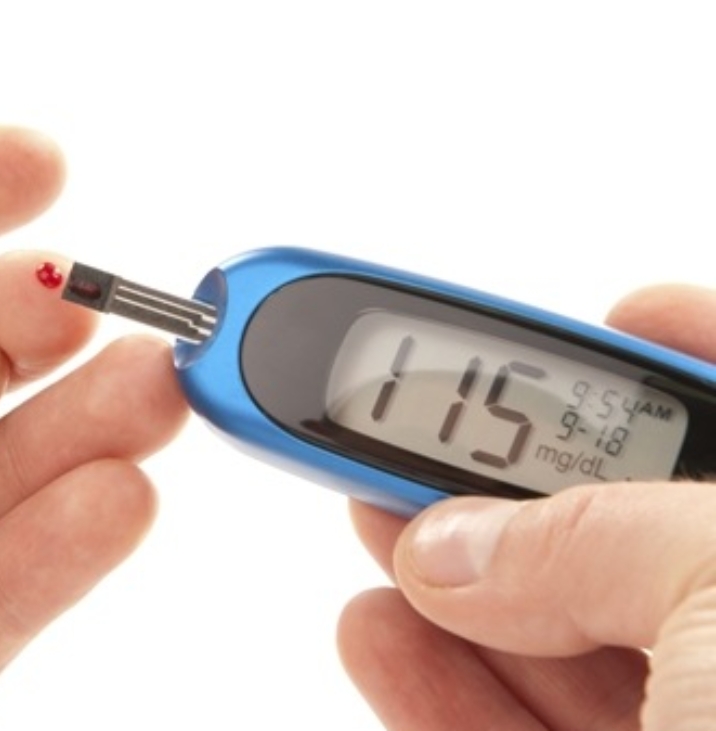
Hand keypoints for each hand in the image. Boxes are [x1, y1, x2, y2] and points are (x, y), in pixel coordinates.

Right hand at [337, 284, 715, 729]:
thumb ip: (589, 536)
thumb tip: (457, 546)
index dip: (686, 350)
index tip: (623, 309)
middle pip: (629, 528)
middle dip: (515, 476)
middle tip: (423, 428)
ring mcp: (698, 723)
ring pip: (560, 637)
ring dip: (448, 577)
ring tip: (368, 520)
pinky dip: (431, 685)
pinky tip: (375, 634)